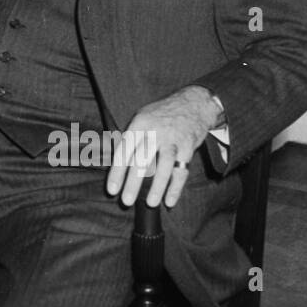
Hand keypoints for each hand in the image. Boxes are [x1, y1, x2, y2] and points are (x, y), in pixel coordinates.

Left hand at [105, 85, 220, 208]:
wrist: (194, 102)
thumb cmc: (162, 114)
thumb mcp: (142, 117)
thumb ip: (130, 137)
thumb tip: (112, 159)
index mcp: (139, 124)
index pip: (124, 150)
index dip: (117, 171)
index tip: (111, 189)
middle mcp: (155, 131)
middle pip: (141, 161)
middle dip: (133, 183)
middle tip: (126, 201)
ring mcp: (173, 139)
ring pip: (163, 167)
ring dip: (156, 187)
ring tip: (150, 204)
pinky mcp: (189, 147)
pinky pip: (181, 170)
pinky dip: (176, 187)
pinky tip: (170, 201)